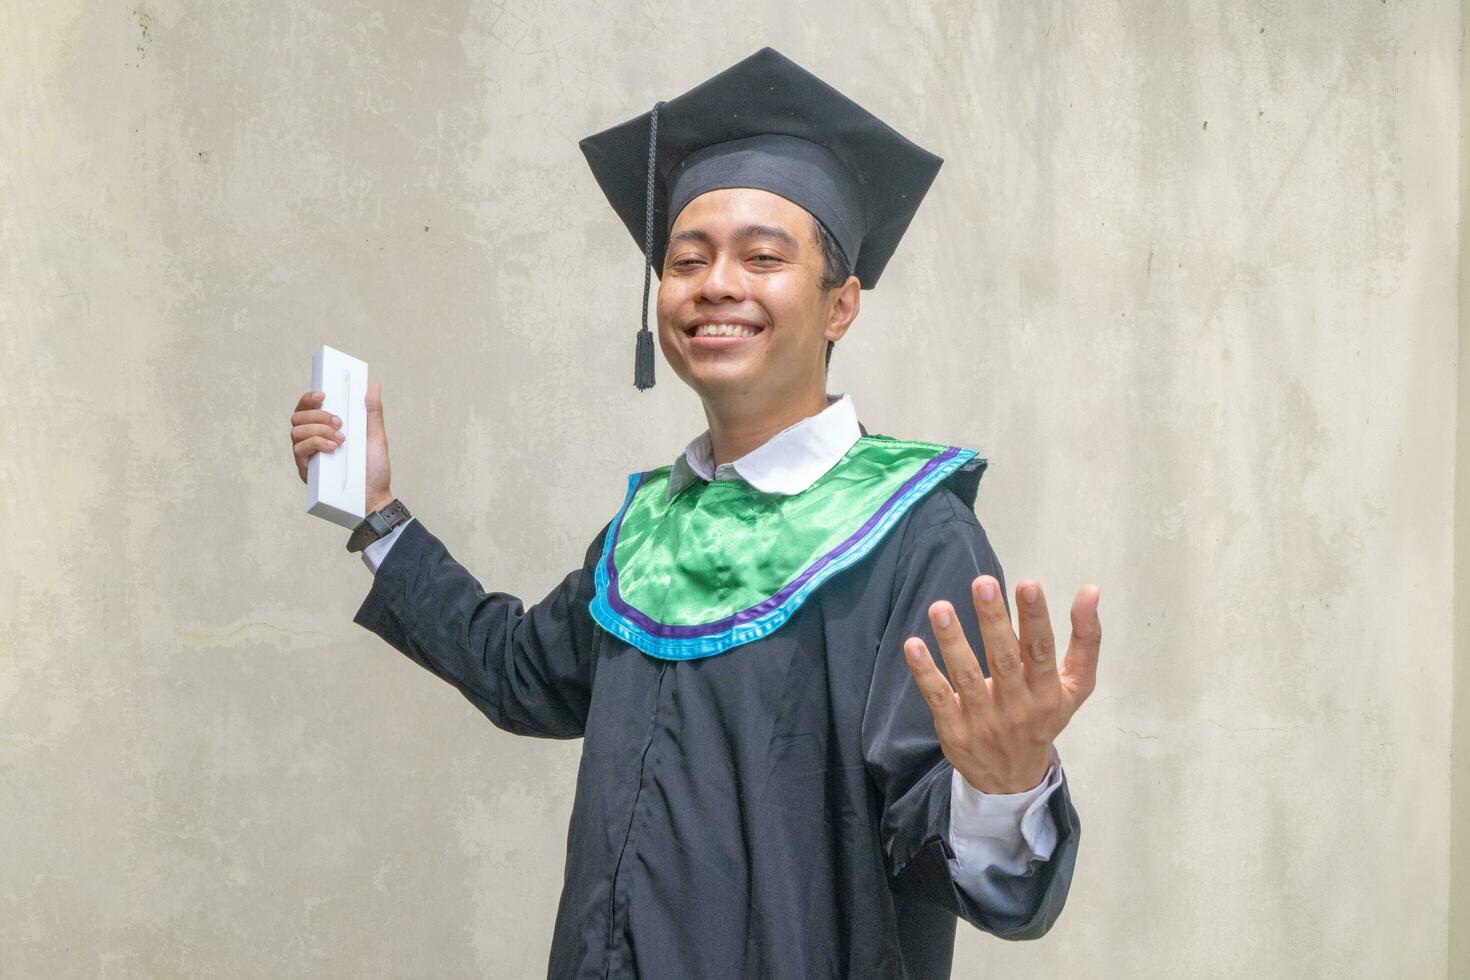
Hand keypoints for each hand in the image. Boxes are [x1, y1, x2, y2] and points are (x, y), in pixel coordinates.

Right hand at [289, 382, 393, 510]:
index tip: (323, 394)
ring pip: (296, 432)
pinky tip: (332, 448)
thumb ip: (372, 412)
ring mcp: (308, 456)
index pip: (307, 408)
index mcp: (325, 428)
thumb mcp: (376, 437)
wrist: (374, 497)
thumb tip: (374, 386)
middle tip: (339, 422)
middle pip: (297, 417)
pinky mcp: (306, 471)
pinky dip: (315, 444)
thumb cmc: (374, 469)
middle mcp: (312, 440)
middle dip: (317, 415)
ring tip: (340, 439)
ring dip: (317, 430)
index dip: (309, 398)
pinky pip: (299, 451)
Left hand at [903, 575, 1100, 793]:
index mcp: (1048, 692)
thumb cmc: (1044, 718)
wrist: (1013, 780)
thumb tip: (1091, 590)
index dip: (1036, 618)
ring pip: (967, 676)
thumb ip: (1085, 639)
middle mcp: (1017, 706)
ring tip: (940, 607)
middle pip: (1005, 659)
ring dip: (953, 641)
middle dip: (993, 620)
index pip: (1042, 650)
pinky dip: (925, 672)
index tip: (1029, 583)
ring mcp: (983, 720)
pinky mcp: (954, 730)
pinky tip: (913, 644)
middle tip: (983, 582)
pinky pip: (938, 697)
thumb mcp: (1074, 686)